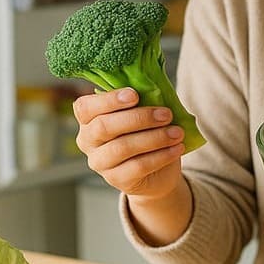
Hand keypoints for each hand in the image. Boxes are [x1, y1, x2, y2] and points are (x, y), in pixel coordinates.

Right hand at [73, 86, 185, 200]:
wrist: (157, 172)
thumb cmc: (147, 133)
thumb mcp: (143, 112)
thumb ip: (142, 98)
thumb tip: (153, 84)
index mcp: (89, 119)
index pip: (85, 107)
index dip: (108, 100)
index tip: (135, 95)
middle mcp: (88, 141)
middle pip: (104, 127)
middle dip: (138, 118)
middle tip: (166, 114)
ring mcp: (100, 163)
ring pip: (122, 147)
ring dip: (154, 137)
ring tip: (177, 132)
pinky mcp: (116, 180)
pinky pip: (138, 166)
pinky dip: (161, 156)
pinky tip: (176, 148)